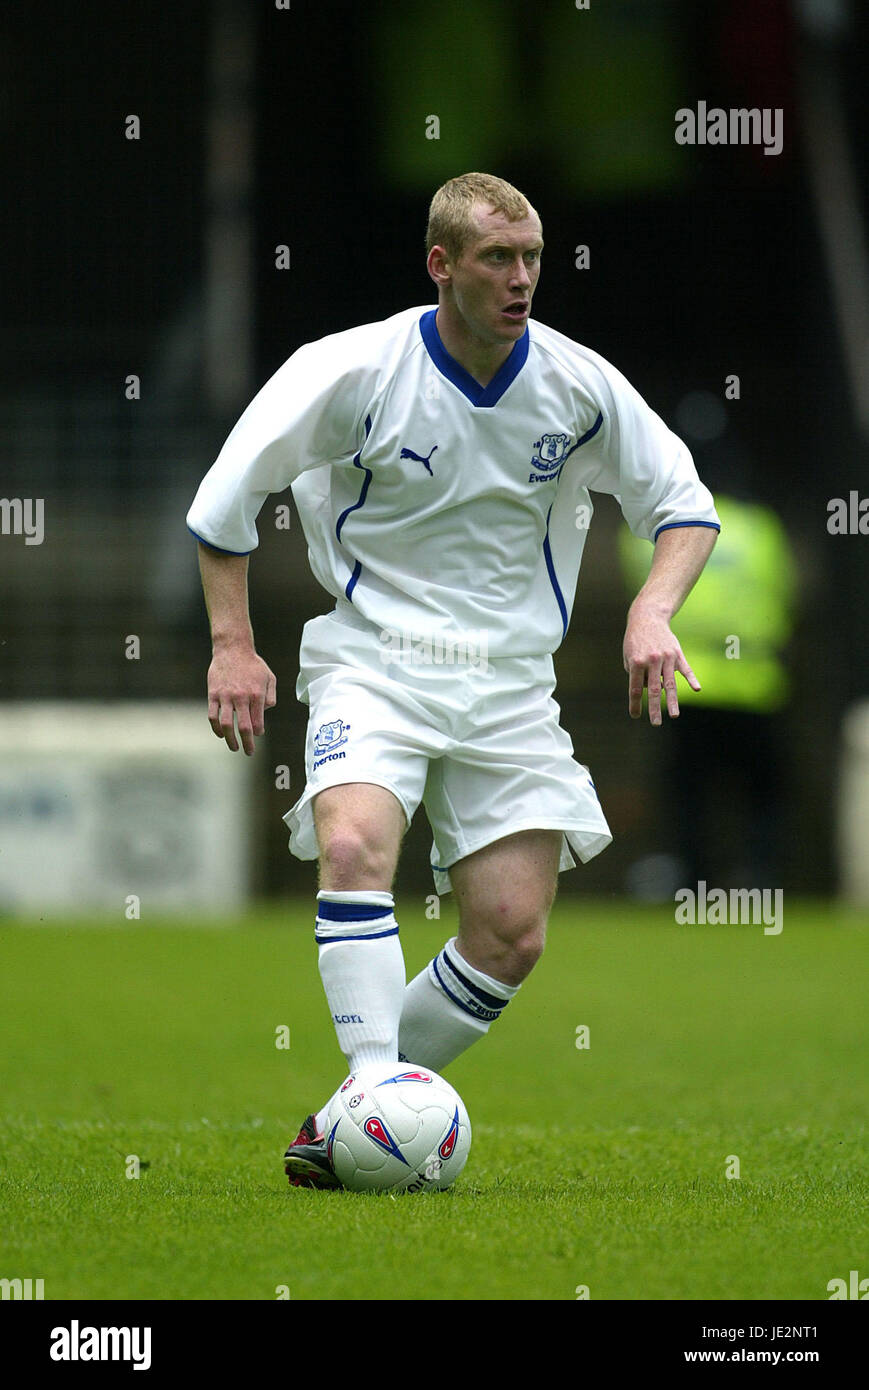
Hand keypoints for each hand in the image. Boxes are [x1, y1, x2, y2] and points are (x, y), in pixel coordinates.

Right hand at [206, 643, 276, 754]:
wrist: (232, 649)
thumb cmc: (253, 665)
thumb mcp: (269, 677)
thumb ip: (271, 696)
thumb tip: (265, 711)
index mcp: (257, 694)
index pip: (258, 722)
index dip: (258, 732)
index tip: (257, 734)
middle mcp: (241, 697)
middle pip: (244, 727)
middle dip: (247, 743)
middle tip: (249, 752)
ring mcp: (225, 696)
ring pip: (226, 724)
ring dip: (230, 739)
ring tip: (234, 747)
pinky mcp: (213, 694)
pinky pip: (213, 715)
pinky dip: (216, 728)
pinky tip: (220, 734)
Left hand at [623, 601, 698, 725]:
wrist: (648, 617)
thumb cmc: (635, 640)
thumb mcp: (629, 656)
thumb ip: (637, 674)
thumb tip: (651, 691)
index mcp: (636, 662)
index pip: (636, 689)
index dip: (636, 704)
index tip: (635, 716)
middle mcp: (652, 661)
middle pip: (653, 690)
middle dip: (654, 709)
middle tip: (656, 723)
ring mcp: (666, 657)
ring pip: (670, 683)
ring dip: (672, 701)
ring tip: (674, 715)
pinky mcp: (677, 653)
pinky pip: (685, 669)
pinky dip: (692, 679)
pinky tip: (697, 689)